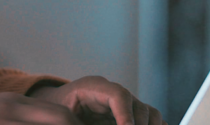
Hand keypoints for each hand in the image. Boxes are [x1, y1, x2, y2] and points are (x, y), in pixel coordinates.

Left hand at [29, 76, 165, 124]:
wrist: (59, 104)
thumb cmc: (58, 108)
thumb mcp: (63, 115)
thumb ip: (77, 120)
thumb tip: (108, 121)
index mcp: (93, 87)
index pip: (118, 95)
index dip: (126, 114)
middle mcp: (113, 92)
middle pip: (139, 107)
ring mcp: (125, 102)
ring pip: (150, 113)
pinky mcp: (130, 113)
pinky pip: (150, 119)